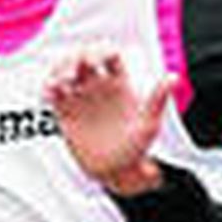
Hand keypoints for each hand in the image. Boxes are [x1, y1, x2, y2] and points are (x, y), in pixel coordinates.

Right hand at [43, 44, 171, 195]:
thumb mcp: (149, 125)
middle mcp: (98, 84)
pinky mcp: (65, 110)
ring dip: (60, 69)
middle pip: (83, 56)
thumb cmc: (136, 148)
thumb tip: (173, 77)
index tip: (97, 61)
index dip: (101, 50)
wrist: (115, 171)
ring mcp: (80, 95)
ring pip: (65, 70)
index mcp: (119, 82)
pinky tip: (49, 93)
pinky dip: (48, 88)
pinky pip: (52, 92)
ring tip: (59, 82)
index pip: (108, 53)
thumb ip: (157, 100)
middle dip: (77, 57)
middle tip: (74, 71)